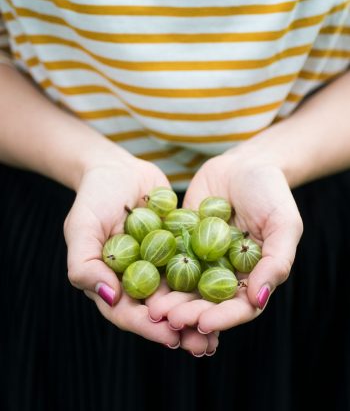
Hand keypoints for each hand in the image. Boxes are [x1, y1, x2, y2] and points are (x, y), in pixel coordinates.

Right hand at [63, 152, 214, 352]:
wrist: (118, 168)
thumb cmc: (94, 197)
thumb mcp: (81, 228)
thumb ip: (85, 264)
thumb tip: (110, 296)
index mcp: (113, 282)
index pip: (128, 313)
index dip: (149, 328)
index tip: (171, 337)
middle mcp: (138, 279)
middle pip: (158, 313)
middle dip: (181, 330)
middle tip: (205, 346)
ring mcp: (160, 265)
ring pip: (180, 296)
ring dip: (199, 314)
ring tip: (222, 330)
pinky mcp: (180, 248)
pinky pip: (195, 267)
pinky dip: (210, 282)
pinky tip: (231, 292)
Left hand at [146, 153, 302, 334]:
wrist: (244, 164)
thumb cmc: (271, 193)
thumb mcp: (284, 224)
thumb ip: (276, 261)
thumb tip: (258, 299)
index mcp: (252, 276)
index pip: (238, 307)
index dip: (222, 318)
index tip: (203, 323)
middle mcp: (225, 273)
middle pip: (207, 302)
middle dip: (189, 313)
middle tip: (170, 319)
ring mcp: (201, 258)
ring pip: (184, 285)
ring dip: (169, 300)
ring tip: (153, 309)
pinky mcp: (181, 241)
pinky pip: (167, 258)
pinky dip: (156, 270)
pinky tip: (142, 278)